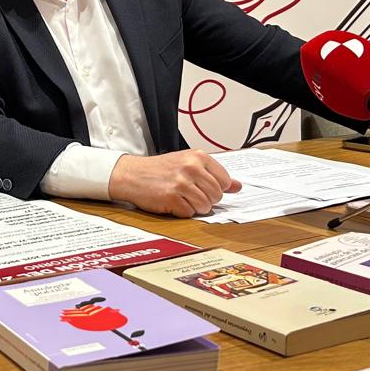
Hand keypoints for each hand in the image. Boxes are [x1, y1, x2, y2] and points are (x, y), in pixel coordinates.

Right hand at [108, 150, 239, 217]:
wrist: (132, 174)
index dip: (216, 188)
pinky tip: (173, 202)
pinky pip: (189, 213)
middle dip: (206, 199)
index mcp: (198, 157)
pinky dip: (182, 212)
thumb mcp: (188, 163)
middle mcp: (191, 168)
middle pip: (217, 195)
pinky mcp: (171, 198)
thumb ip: (214, 174)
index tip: (205, 187)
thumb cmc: (160, 169)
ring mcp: (181, 183)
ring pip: (205, 206)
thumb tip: (237, 186)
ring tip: (182, 198)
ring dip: (195, 207)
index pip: (224, 180)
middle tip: (190, 194)